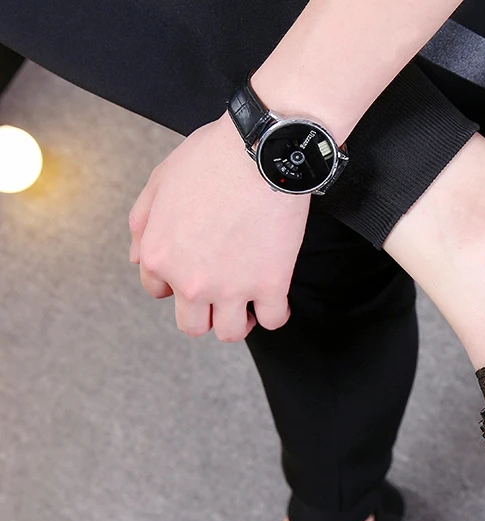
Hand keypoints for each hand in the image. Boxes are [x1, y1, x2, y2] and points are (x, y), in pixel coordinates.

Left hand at [128, 112, 310, 340]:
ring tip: (248, 305)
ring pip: (231, 332)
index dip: (175, 283)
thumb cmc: (213, 158)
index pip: (157, 292)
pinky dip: (275, 313)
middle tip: (220, 297)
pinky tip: (275, 299)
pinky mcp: (271, 285)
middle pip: (192, 325)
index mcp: (160, 256)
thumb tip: (136, 259)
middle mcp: (192, 281)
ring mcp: (233, 287)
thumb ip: (142, 224)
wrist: (260, 151)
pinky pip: (273, 320)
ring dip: (239, 321)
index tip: (193, 274)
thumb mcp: (160, 180)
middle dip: (204, 313)